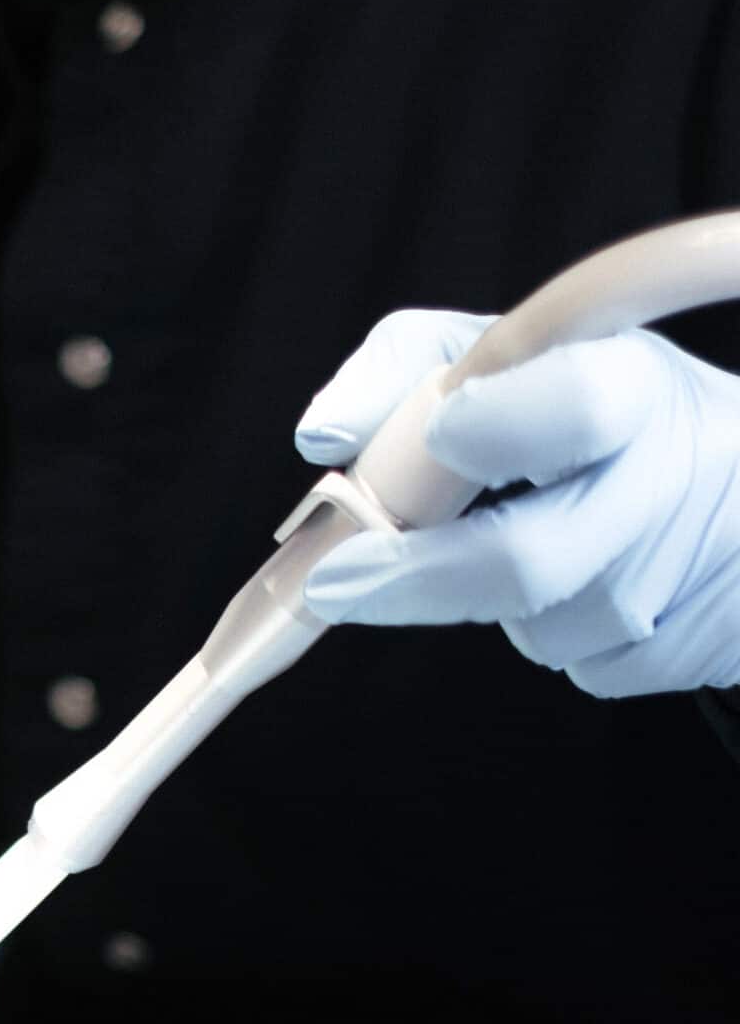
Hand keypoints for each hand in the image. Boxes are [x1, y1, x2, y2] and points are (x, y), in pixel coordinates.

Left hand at [296, 312, 739, 695]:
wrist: (729, 478)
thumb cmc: (593, 411)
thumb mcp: (516, 356)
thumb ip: (406, 370)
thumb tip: (324, 434)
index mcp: (632, 379)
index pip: (570, 405)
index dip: (487, 429)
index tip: (424, 445)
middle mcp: (686, 470)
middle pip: (528, 560)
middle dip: (413, 579)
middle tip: (336, 584)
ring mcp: (705, 563)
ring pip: (548, 627)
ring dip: (500, 605)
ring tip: (530, 540)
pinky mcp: (713, 640)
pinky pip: (592, 667)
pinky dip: (562, 637)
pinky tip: (587, 583)